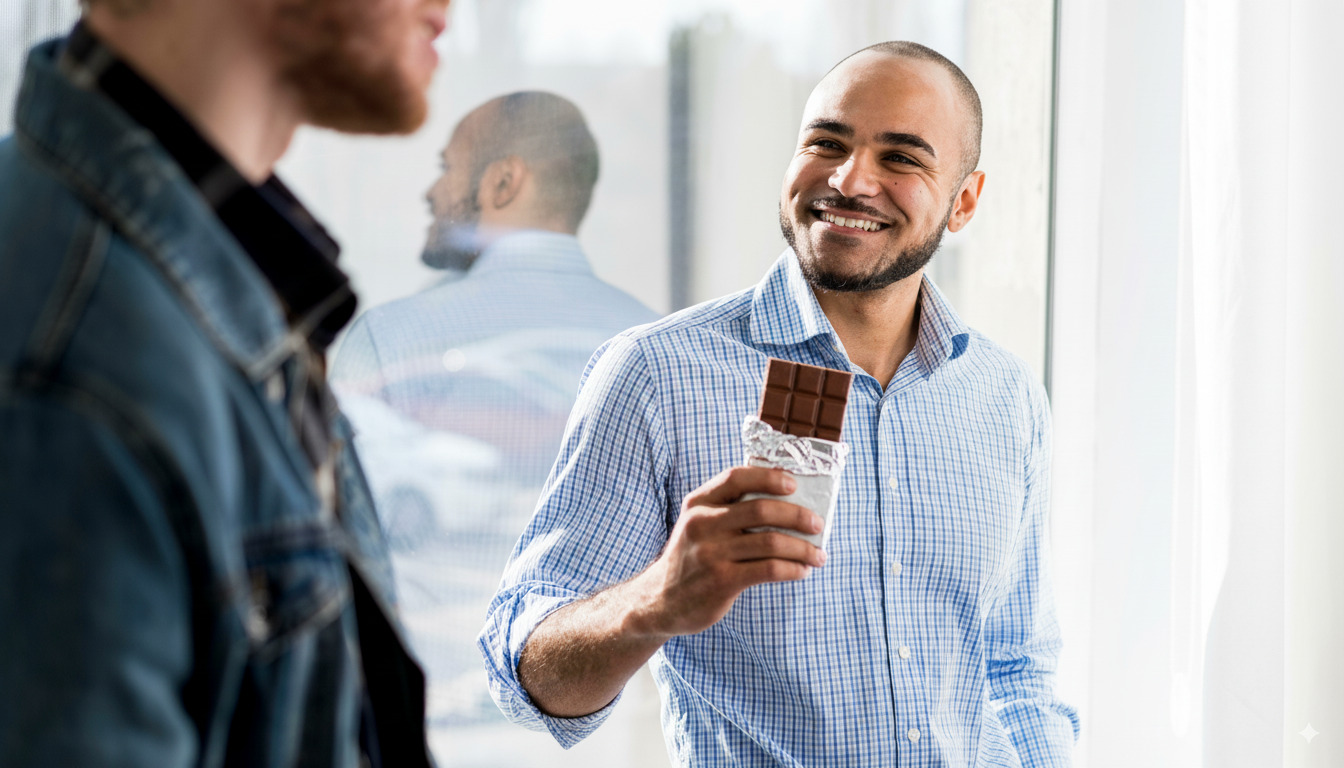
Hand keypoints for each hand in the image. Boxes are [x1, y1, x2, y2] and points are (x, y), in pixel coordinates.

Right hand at [629, 466, 824, 638]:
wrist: (661, 600)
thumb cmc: (691, 557)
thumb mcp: (698, 524)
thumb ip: (728, 509)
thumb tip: (786, 502)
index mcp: (698, 502)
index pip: (736, 477)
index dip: (769, 477)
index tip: (794, 484)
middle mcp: (702, 523)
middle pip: (762, 509)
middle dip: (798, 516)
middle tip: (817, 524)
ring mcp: (711, 553)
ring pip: (772, 542)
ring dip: (803, 548)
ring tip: (818, 555)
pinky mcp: (722, 581)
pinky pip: (769, 570)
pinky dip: (793, 569)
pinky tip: (801, 571)